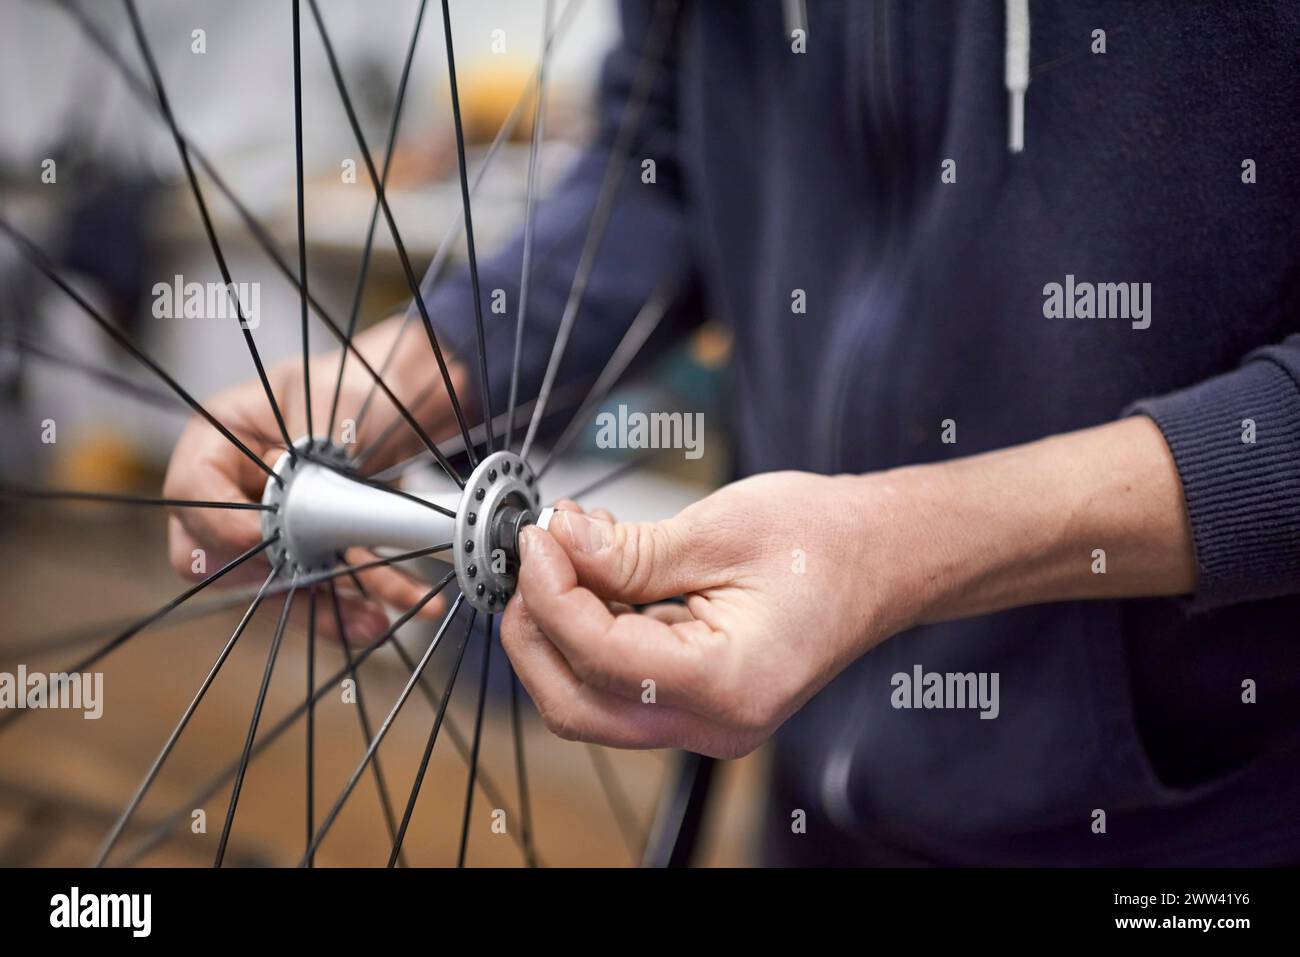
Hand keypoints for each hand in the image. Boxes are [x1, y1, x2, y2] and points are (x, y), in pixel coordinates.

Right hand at [162, 318, 467, 641]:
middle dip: (272, 582)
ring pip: (277, 588)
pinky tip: (393, 612)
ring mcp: (271, 528)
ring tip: (373, 623)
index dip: (220, 525)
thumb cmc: (359, 385)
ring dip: (326, 610)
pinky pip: (324, 592)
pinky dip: (358, 605)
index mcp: (220, 440)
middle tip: (319, 588)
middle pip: (221, 558)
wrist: (406, 404)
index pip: (191, 491)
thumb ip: (314, 454)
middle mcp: (235, 491)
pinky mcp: (312, 553)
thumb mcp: (334, 402)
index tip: (264, 541)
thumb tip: (310, 508)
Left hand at [502, 473, 908, 757]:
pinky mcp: (699, 704)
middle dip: (536, 631)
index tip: (536, 537)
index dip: (551, 593)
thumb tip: (557, 541)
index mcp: (729, 685)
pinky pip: (620, 685)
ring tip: (565, 553)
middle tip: (531, 557)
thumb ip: (630, 550)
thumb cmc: (826, 541)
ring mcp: (707, 723)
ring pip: (590, 702)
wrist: (885, 559)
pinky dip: (591, 633)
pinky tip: (596, 575)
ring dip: (559, 631)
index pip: (599, 656)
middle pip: (577, 706)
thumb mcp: (721, 530)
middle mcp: (715, 724)